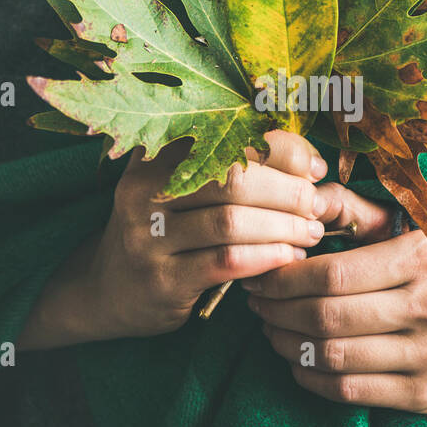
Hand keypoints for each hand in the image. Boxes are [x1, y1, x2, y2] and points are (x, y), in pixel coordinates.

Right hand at [16, 130, 328, 348]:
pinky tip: (288, 258)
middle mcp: (144, 191)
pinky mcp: (161, 280)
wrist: (108, 289)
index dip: (282, 149)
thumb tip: (308, 160)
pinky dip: (266, 258)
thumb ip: (230, 166)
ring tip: (310, 233)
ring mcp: (148, 237)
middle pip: (233, 180)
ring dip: (283, 227)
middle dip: (288, 191)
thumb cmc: (164, 230)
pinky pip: (226, 263)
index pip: (230, 137)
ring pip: (232, 223)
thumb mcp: (180, 188)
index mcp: (155, 156)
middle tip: (318, 205)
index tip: (313, 167)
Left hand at [242, 184, 426, 413]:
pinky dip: (311, 378)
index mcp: (423, 260)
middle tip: (257, 303)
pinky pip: (349, 391)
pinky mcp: (424, 396)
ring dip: (288, 344)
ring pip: (332, 356)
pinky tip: (298, 362)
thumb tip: (305, 198)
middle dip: (277, 310)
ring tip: (272, 330)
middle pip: (326, 316)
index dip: (284, 278)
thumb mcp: (413, 233)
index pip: (331, 274)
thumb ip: (357, 212)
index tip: (261, 275)